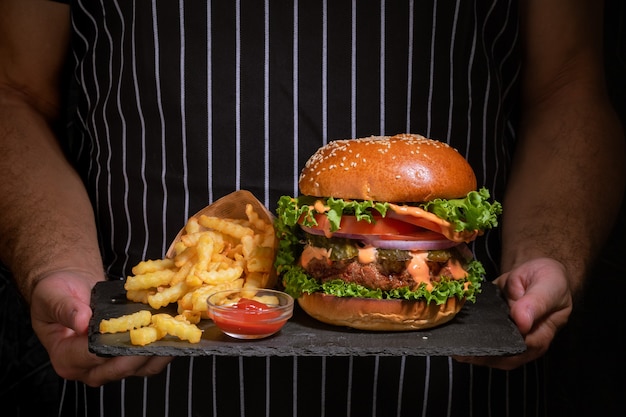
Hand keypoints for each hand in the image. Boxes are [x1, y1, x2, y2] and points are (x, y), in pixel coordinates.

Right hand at [30, 271, 172, 386]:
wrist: (69, 288)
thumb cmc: (56, 293)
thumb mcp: (53, 296)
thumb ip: (66, 309)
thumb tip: (82, 322)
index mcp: (65, 357)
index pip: (93, 357)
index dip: (114, 346)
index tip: (135, 332)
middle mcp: (87, 369)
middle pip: (119, 368)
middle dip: (142, 352)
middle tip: (162, 333)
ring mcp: (108, 367)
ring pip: (138, 369)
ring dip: (158, 352)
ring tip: (174, 333)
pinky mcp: (125, 359)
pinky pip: (147, 361)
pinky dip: (163, 349)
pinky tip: (175, 332)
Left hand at [454, 257, 572, 369]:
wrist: (536, 271)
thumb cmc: (549, 280)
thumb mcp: (548, 286)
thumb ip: (536, 303)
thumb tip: (522, 322)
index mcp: (539, 336)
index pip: (518, 351)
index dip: (499, 351)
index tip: (478, 346)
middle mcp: (522, 341)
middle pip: (499, 356)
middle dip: (478, 354)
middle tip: (457, 348)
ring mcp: (506, 335)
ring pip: (487, 349)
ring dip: (469, 347)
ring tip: (451, 342)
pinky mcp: (493, 326)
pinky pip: (480, 335)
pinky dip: (466, 334)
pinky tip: (452, 331)